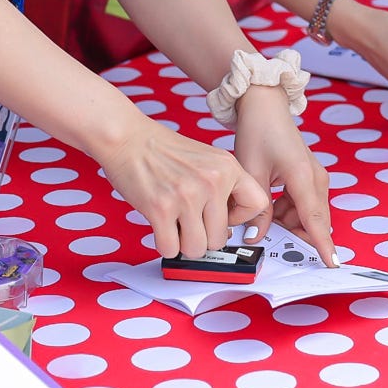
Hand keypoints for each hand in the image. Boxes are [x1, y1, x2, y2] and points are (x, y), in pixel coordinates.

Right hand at [95, 115, 272, 259]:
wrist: (128, 138)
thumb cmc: (163, 150)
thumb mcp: (208, 159)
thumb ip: (223, 186)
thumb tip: (229, 226)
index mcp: (227, 167)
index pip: (258, 205)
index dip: (240, 218)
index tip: (224, 218)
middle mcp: (211, 181)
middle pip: (220, 238)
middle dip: (204, 237)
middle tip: (190, 223)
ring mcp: (187, 196)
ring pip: (197, 249)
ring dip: (184, 243)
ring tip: (176, 225)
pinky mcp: (161, 209)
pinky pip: (170, 249)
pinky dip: (165, 244)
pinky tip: (161, 227)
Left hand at [231, 84, 337, 263]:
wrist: (265, 108)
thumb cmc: (259, 132)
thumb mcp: (252, 173)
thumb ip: (257, 210)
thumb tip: (256, 237)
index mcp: (303, 176)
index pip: (315, 220)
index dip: (323, 244)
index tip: (333, 263)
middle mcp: (316, 178)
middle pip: (314, 220)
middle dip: (295, 234)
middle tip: (270, 235)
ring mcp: (316, 177)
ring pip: (308, 214)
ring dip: (288, 221)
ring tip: (262, 211)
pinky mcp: (311, 176)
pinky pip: (304, 204)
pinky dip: (288, 211)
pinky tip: (270, 203)